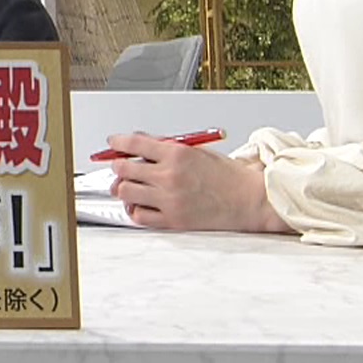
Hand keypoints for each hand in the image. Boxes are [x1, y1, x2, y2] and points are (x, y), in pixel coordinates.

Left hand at [105, 131, 288, 232]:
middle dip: (118, 165)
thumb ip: (168, 149)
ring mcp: (169, 200)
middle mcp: (169, 176)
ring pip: (126, 192)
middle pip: (124, 168)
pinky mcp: (173, 220)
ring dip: (123, 187)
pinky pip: (139, 216)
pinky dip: (134, 209)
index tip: (113, 143)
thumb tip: (142, 145)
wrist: (249, 200)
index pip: (134, 144)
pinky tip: (139, 204)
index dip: (118, 142)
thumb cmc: (229, 177)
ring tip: (127, 185)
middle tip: (119, 165)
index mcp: (177, 154)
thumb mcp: (198, 152)